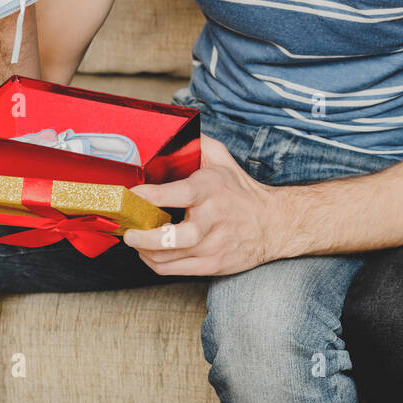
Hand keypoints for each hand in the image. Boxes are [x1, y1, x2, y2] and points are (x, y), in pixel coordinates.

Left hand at [123, 134, 284, 275]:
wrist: (274, 223)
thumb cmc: (242, 192)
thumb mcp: (223, 160)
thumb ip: (198, 145)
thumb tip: (175, 132)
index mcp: (211, 190)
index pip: (178, 194)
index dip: (150, 196)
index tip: (130, 194)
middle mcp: (212, 220)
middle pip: (170, 237)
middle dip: (142, 237)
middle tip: (128, 230)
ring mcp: (212, 245)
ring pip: (166, 257)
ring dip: (143, 251)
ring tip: (136, 239)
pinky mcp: (212, 265)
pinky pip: (173, 269)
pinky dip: (155, 263)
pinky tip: (149, 253)